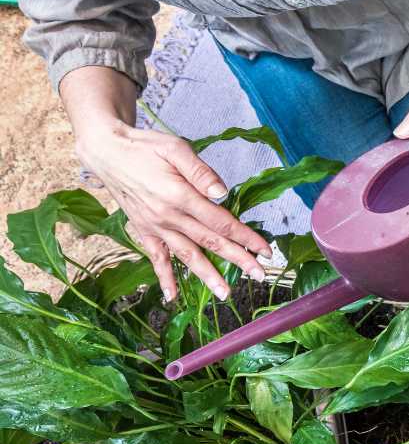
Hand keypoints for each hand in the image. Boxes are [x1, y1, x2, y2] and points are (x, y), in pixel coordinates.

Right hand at [74, 118, 270, 301]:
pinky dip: (164, 278)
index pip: (221, 222)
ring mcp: (155, 227)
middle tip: (259, 276)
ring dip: (208, 276)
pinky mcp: (143, 231)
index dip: (246, 237)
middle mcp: (168, 216)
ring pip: (187, 256)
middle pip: (210, 242)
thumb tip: (222, 194)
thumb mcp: (175, 148)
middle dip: (238, 260)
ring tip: (225, 294)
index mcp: (180, 196)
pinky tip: (173, 296)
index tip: (265, 250)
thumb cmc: (145, 147)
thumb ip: (201, 172)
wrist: (107, 152)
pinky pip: (155, 258)